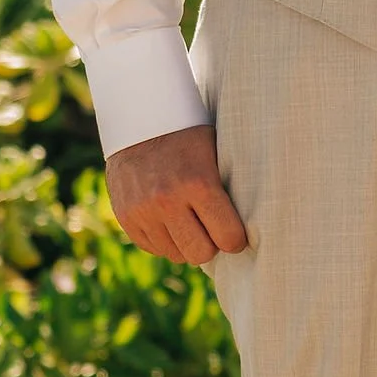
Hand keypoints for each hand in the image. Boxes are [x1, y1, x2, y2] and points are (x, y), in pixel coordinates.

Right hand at [105, 124, 247, 265]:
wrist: (139, 121)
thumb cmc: (190, 137)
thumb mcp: (216, 153)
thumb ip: (229, 191)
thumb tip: (251, 228)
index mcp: (198, 183)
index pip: (228, 238)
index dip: (236, 238)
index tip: (235, 232)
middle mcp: (167, 201)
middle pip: (201, 254)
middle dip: (211, 245)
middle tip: (212, 229)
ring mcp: (143, 211)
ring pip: (176, 255)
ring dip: (186, 243)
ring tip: (189, 219)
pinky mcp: (125, 218)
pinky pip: (154, 248)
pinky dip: (165, 240)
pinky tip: (169, 218)